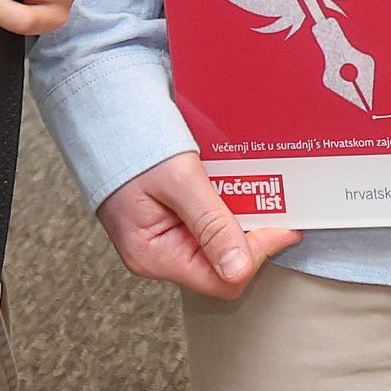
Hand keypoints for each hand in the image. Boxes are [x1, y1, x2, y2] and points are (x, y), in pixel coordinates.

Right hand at [98, 152, 298, 299]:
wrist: (106, 111)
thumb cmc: (130, 142)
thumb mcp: (178, 181)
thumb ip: (210, 225)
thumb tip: (238, 269)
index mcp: (153, 256)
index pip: (222, 279)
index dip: (257, 254)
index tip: (284, 227)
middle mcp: (159, 254)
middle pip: (224, 264)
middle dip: (252, 236)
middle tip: (273, 203)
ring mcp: (165, 237)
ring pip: (220, 242)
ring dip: (242, 219)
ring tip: (258, 191)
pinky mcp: (171, 219)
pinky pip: (209, 223)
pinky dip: (228, 206)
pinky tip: (236, 187)